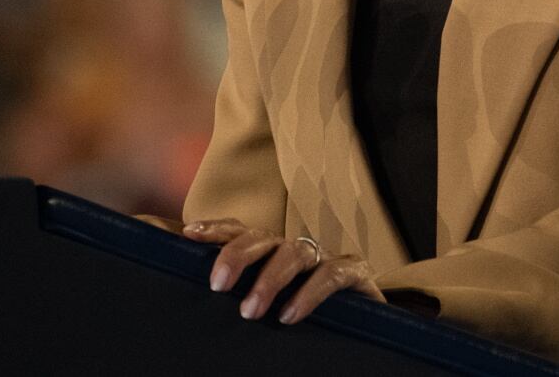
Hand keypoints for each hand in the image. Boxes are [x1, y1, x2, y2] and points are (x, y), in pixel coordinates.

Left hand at [183, 218, 386, 323]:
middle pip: (263, 237)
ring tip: (250, 311)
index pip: (243, 231)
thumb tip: (203, 284)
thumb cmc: (311, 315)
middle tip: (217, 285)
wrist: (368, 329)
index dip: (217, 229)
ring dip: (270, 280)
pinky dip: (309, 293)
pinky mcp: (356, 274)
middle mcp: (298, 249)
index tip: (190, 233)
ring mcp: (327, 258)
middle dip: (238, 255)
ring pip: (294, 253)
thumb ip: (242, 291)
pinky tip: (290, 315)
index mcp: (275, 253)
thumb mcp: (273, 302)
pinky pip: (332, 275)